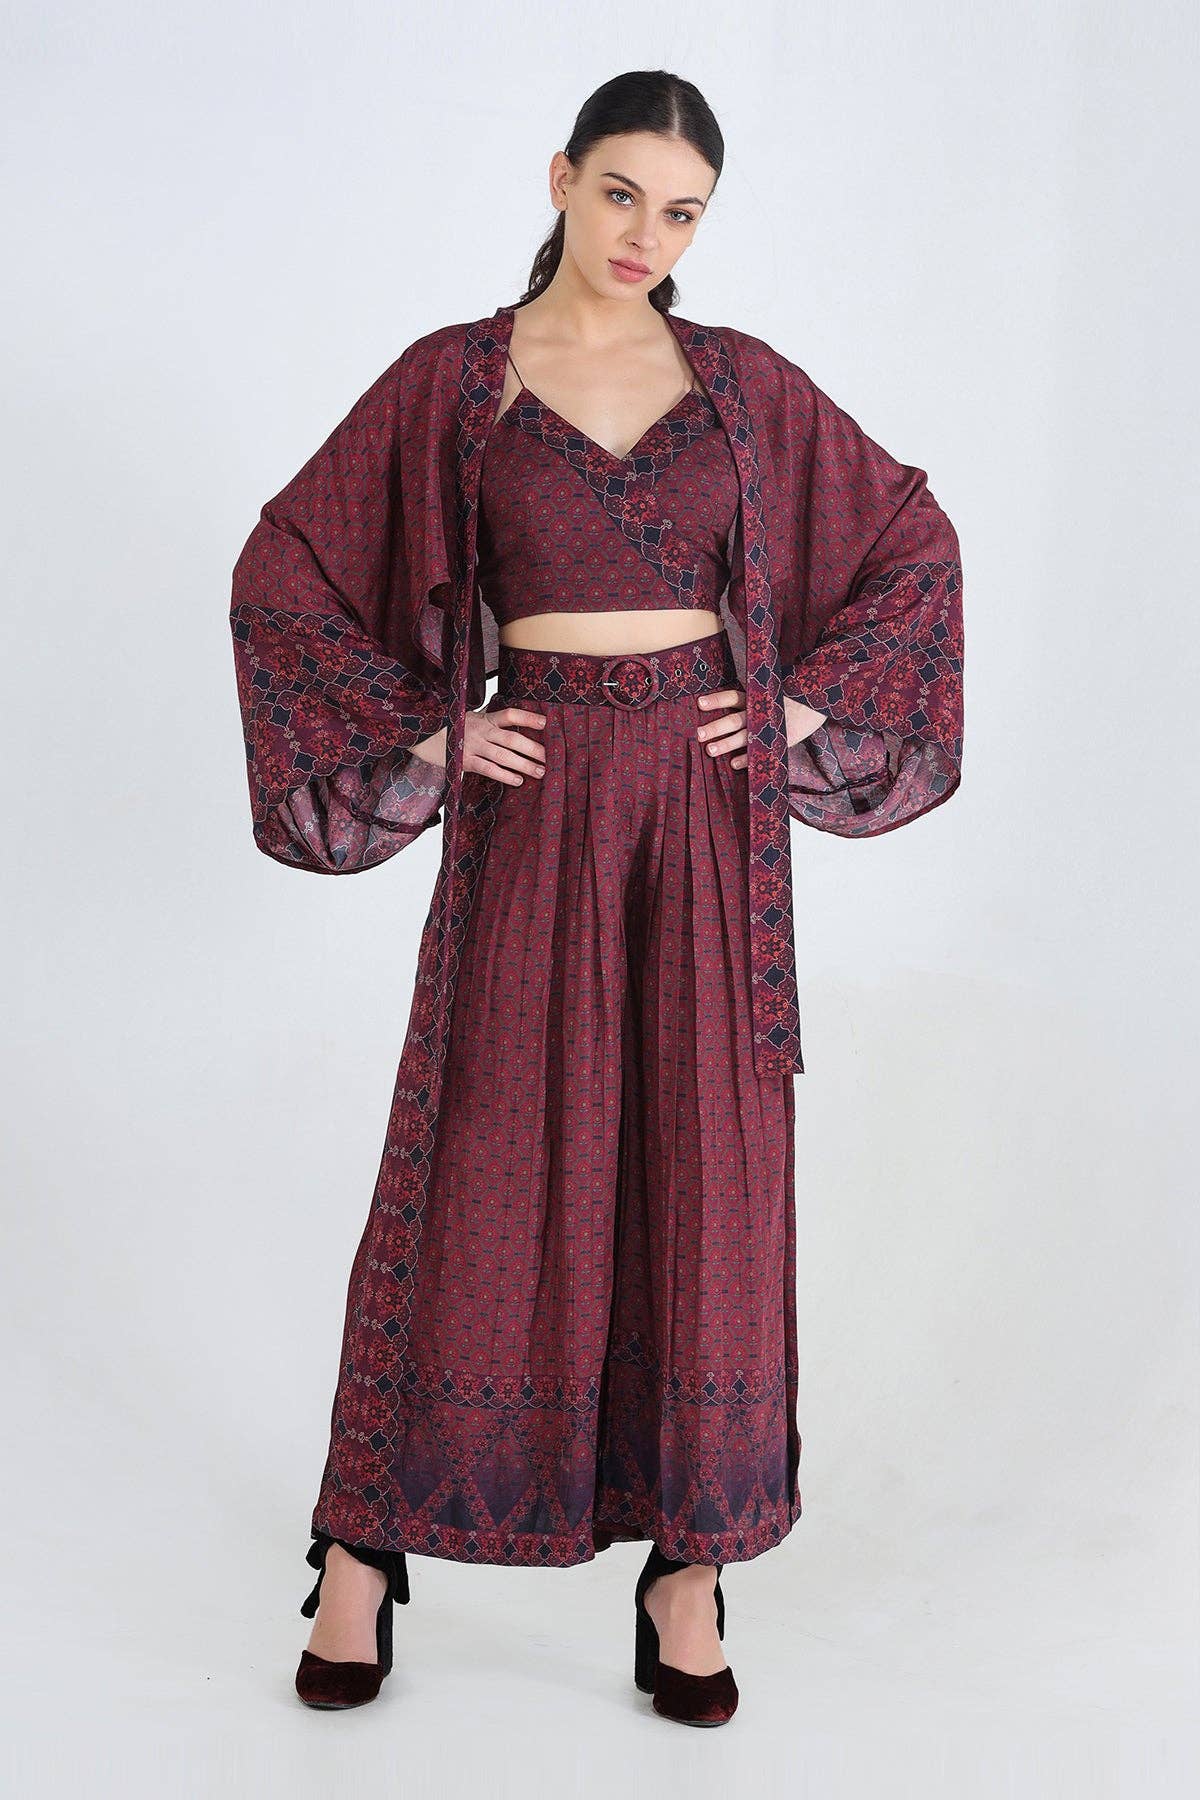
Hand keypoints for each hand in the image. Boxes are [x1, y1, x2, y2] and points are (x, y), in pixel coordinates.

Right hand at [411, 706, 546, 785]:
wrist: (421, 734)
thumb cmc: (451, 727)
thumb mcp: (470, 719)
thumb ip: (489, 722)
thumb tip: (514, 726)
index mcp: (484, 718)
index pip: (510, 715)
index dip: (528, 717)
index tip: (546, 722)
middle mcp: (481, 730)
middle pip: (512, 738)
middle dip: (533, 748)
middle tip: (550, 757)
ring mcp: (472, 746)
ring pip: (503, 756)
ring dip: (524, 765)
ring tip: (540, 772)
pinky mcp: (464, 761)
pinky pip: (488, 769)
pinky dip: (504, 775)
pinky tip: (517, 781)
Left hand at [696, 690, 827, 769]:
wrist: (816, 704)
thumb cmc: (787, 698)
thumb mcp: (768, 692)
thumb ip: (749, 699)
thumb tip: (720, 707)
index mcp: (756, 697)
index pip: (733, 697)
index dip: (717, 700)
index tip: (699, 703)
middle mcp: (760, 712)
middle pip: (734, 719)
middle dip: (716, 727)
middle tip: (699, 734)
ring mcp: (770, 727)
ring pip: (744, 736)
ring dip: (727, 744)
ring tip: (710, 751)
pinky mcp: (780, 740)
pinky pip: (760, 752)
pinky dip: (748, 759)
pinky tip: (735, 764)